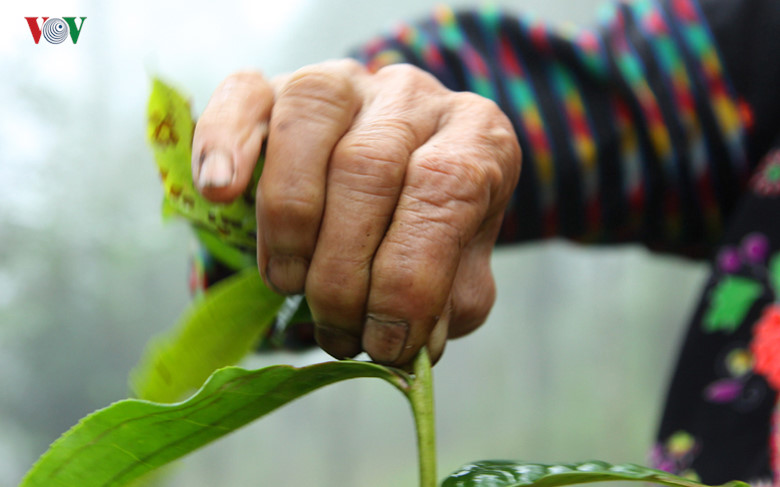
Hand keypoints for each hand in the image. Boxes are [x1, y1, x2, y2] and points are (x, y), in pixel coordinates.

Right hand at [191, 60, 520, 365]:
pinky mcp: (277, 84)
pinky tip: (218, 191)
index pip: (448, 187)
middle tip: (337, 332)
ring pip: (309, 127)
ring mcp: (344, 82)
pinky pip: (244, 95)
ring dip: (290, 223)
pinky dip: (224, 142)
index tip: (387, 345)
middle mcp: (413, 95)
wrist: (388, 177)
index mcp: (476, 135)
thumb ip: (449, 301)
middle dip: (342, 270)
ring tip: (288, 286)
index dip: (410, 278)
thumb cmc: (423, 230)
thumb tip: (412, 341)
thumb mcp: (458, 271)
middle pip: (369, 165)